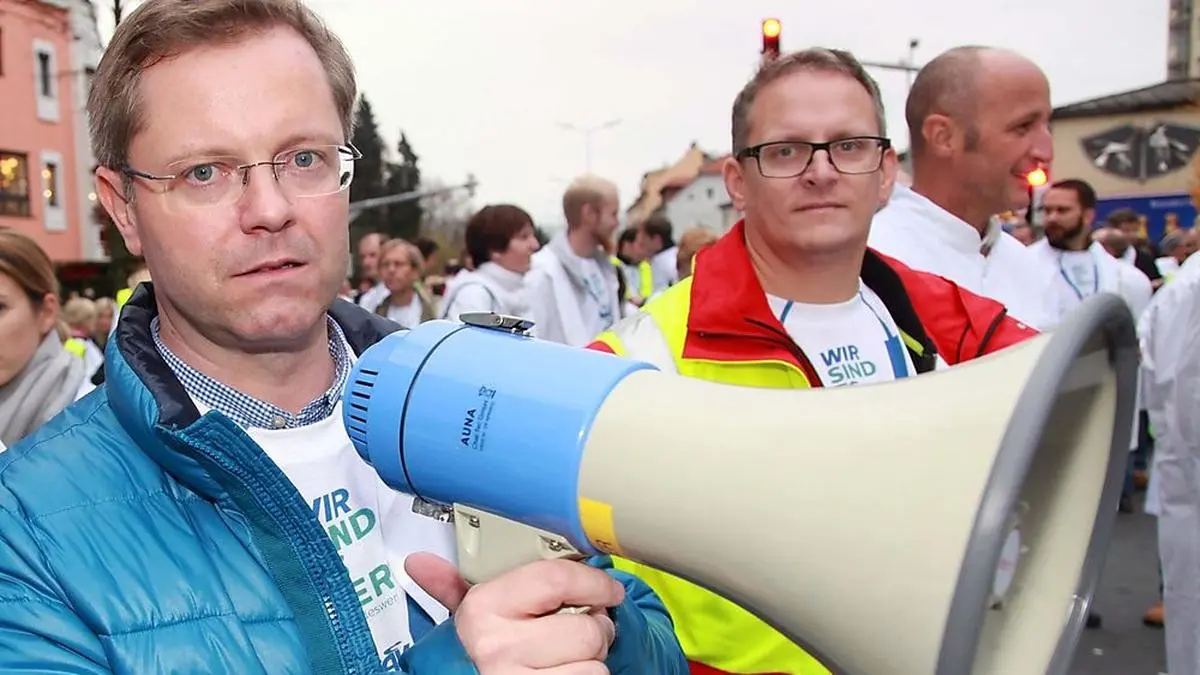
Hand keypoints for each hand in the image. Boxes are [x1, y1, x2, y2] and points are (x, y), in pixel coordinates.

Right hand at [406, 552, 623, 672]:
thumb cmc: (471, 659)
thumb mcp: (461, 621)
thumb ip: (449, 587)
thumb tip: (419, 562)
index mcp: (483, 610)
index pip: (556, 580)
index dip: (593, 582)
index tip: (608, 588)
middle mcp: (500, 647)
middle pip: (586, 628)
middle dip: (595, 629)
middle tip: (582, 629)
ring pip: (594, 664)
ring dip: (590, 661)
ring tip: (567, 658)